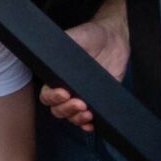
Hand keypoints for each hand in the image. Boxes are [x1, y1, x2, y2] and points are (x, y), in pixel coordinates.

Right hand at [39, 14, 129, 130]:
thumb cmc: (90, 36)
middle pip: (58, 110)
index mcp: (57, 78)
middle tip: (80, 102)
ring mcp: (84, 97)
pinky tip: (91, 124)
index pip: (47, 95)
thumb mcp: (73, 37)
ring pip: (71, 117)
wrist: (114, 38)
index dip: (53, 97)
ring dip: (77, 118)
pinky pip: (90, 120)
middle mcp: (68, 90)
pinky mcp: (99, 102)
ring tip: (88, 113)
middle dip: (66, 109)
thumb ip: (61, 45)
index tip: (64, 93)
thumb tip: (49, 52)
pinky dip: (88, 125)